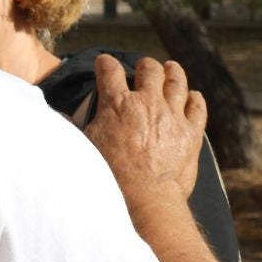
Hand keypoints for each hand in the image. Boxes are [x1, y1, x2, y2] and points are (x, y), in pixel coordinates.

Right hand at [83, 55, 206, 207]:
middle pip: (150, 70)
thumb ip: (81, 127)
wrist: (145, 199)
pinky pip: (197, 107)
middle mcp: (147, 103)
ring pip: (177, 82)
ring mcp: (172, 116)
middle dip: (145, 65)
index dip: (105, 63)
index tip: (104, 62)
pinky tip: (193, 96)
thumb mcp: (86, 148)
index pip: (109, 71)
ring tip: (171, 68)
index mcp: (117, 105)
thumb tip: (65, 120)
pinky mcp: (191, 133)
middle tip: (143, 67)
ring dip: (173, 72)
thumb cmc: (110, 178)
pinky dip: (194, 99)